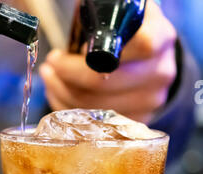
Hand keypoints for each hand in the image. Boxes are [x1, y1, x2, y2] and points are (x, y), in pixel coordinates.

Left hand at [39, 0, 177, 123]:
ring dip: (62, 92)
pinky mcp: (136, 121)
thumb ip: (102, 13)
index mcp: (159, 38)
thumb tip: (78, 16)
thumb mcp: (120, 12)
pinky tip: (60, 94)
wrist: (151, 61)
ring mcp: (149, 102)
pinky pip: (94, 124)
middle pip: (102, 83)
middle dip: (66, 74)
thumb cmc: (128, 32)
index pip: (128, 48)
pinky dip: (69, 109)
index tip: (72, 51)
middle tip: (51, 64)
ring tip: (50, 77)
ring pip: (93, 107)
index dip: (93, 54)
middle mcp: (158, 73)